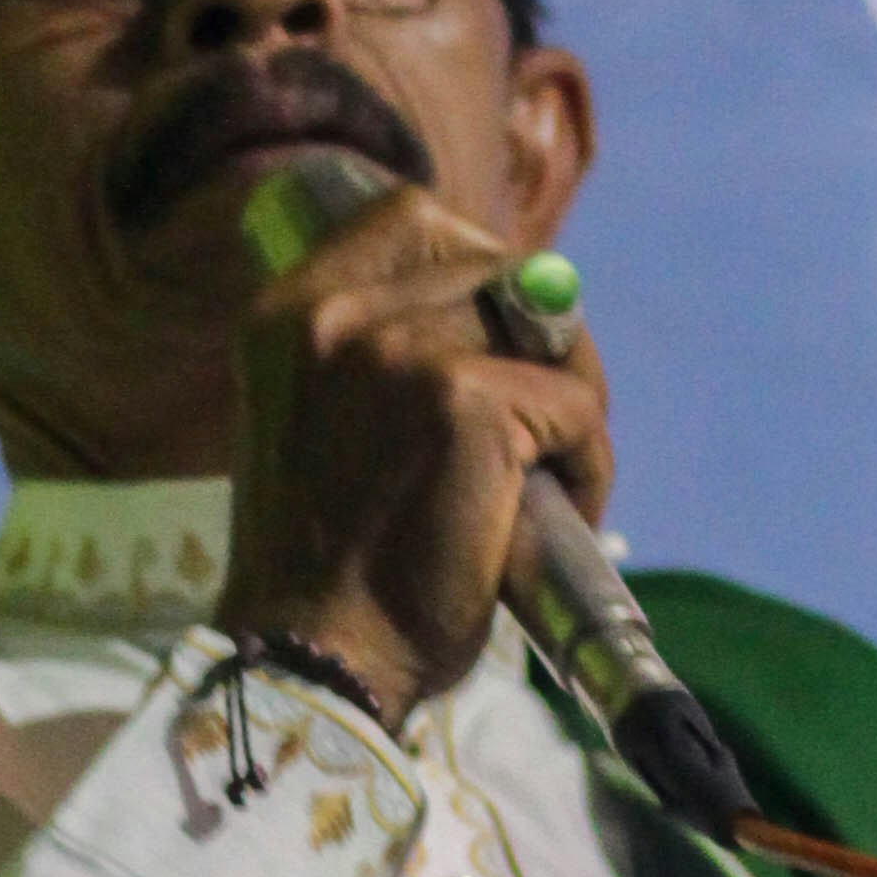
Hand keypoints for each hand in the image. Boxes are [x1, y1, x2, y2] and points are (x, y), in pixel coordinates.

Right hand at [219, 184, 610, 723]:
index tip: (494, 335)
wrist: (314, 659)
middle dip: (535, 345)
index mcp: (288, 314)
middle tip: (534, 431)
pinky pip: (579, 409)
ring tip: (539, 485)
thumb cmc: (325, 568)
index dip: (475, 266)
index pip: (411, 217)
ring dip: (568, 411)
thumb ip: (376, 355)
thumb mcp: (317, 424)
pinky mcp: (470, 403)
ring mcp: (404, 353)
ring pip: (549, 340)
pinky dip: (587, 468)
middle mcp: (338, 316)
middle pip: (496, 270)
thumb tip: (515, 300)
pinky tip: (552, 515)